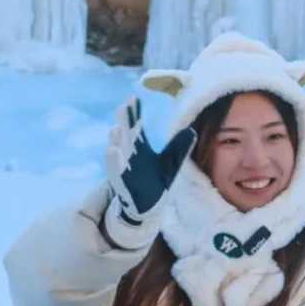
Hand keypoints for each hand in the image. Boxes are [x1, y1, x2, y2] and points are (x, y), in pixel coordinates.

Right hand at [104, 98, 195, 247]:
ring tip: (117, 127)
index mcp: (140, 148)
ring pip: (118, 151)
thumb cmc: (157, 182)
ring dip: (116, 140)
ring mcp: (124, 168)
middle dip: (123, 121)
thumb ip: (180, 147)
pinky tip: (112, 150)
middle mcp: (129, 155)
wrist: (151, 207)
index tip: (133, 97)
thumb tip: (192, 130)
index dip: (134, 112)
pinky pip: (115, 171)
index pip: (136, 126)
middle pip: (125, 134)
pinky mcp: (122, 183)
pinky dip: (113, 161)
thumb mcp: (172, 163)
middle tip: (123, 105)